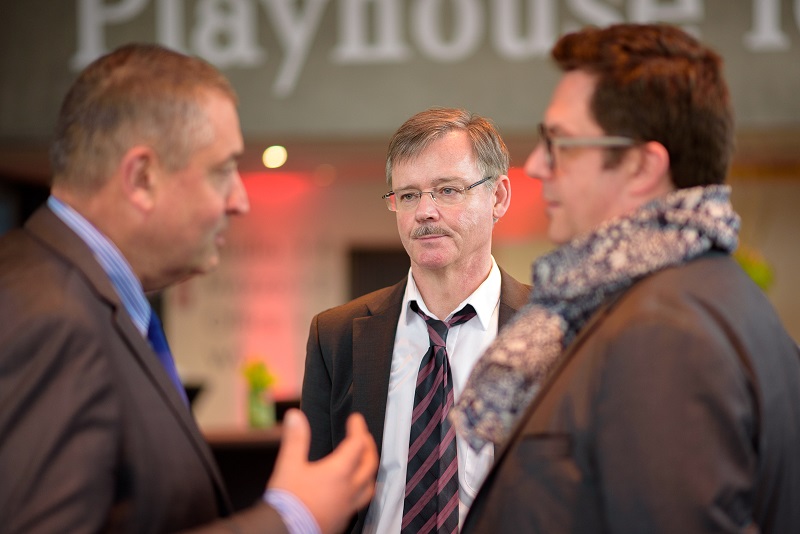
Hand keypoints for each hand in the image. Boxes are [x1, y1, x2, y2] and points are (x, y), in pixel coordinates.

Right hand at [269, 409, 377, 533]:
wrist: (284, 533)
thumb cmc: (288, 502)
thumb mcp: (289, 465)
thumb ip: (295, 439)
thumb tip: (295, 416)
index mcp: (338, 473)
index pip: (357, 444)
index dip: (358, 429)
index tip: (356, 419)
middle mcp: (349, 490)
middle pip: (369, 464)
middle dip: (369, 447)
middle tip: (364, 437)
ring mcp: (348, 507)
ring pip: (369, 486)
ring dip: (369, 471)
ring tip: (365, 464)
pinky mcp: (343, 520)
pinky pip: (360, 503)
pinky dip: (361, 491)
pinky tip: (351, 491)